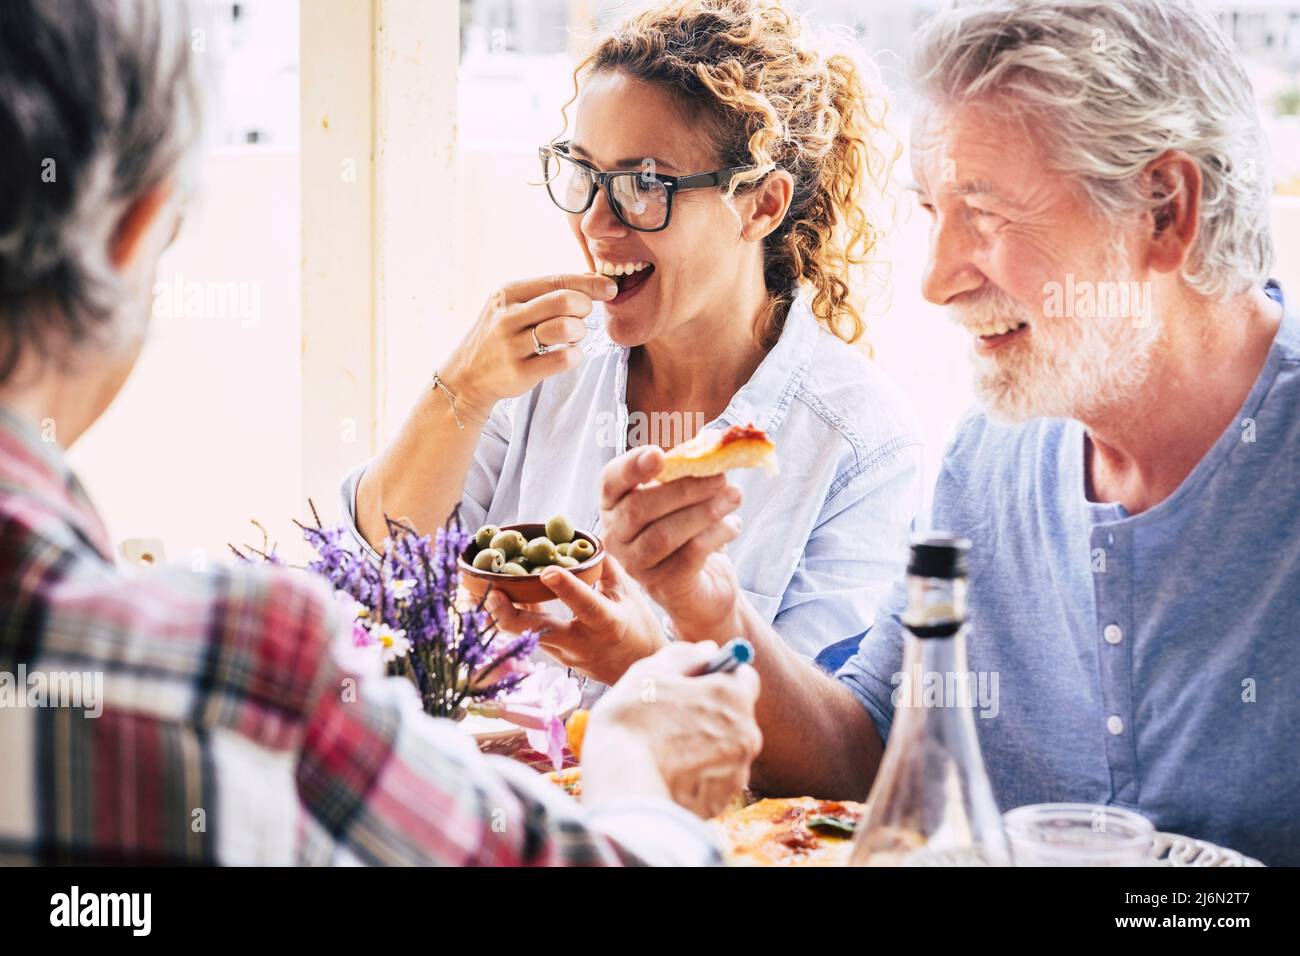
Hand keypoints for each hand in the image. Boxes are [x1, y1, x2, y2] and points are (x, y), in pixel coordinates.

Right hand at [440, 273, 617, 408]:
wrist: (466, 376)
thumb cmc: (500, 335)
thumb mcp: (513, 305)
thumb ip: (548, 291)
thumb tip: (591, 279)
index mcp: (508, 292)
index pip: (557, 280)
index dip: (590, 284)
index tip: (609, 289)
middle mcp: (507, 316)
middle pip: (564, 301)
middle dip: (584, 307)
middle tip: (584, 317)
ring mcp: (511, 345)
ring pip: (565, 329)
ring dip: (580, 332)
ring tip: (574, 337)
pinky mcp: (519, 372)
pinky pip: (562, 359)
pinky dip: (575, 356)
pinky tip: (568, 355)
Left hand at [484, 554, 667, 684]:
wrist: (638, 668)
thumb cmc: (637, 626)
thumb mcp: (628, 593)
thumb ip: (605, 566)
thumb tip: (585, 538)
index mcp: (607, 623)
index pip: (585, 605)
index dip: (567, 588)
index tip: (547, 570)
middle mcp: (582, 643)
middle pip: (540, 632)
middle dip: (510, 616)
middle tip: (491, 594)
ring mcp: (565, 654)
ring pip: (527, 635)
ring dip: (503, 615)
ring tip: (481, 591)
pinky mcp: (554, 657)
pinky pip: (530, 635)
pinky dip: (514, 617)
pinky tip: (497, 599)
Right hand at [581, 641, 762, 818]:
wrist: (623, 788)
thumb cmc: (632, 722)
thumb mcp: (650, 673)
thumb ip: (685, 656)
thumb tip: (707, 650)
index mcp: (732, 696)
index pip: (744, 675)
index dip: (719, 675)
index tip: (695, 682)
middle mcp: (747, 733)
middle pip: (736, 714)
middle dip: (711, 712)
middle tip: (672, 717)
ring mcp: (738, 771)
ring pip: (725, 748)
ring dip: (704, 744)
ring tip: (665, 749)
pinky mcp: (724, 801)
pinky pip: (714, 778)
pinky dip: (698, 774)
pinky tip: (668, 773)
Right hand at [599, 445, 743, 642]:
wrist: (703, 586)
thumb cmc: (689, 531)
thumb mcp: (684, 496)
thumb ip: (688, 469)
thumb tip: (714, 442)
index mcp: (614, 504)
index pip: (611, 481)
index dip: (631, 467)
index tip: (658, 453)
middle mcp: (616, 535)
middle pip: (639, 508)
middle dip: (683, 489)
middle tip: (720, 477)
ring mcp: (636, 564)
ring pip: (663, 535)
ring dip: (704, 511)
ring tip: (734, 497)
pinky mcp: (663, 585)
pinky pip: (688, 556)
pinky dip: (715, 535)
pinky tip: (734, 525)